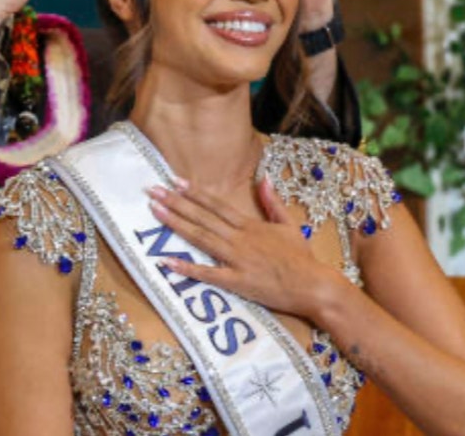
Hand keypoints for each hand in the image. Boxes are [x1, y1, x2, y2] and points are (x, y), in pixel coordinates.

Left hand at [148, 177, 340, 320]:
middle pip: (203, 217)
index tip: (174, 181)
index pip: (217, 205)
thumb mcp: (289, 225)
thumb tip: (263, 178)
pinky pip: (208, 274)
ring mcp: (237, 259)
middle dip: (176, 203)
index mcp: (251, 225)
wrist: (313, 286)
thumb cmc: (301, 258)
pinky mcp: (237, 282)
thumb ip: (273, 202)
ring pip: (201, 238)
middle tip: (152, 191)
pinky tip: (167, 261)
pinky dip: (187, 268)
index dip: (194, 193)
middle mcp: (240, 239)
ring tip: (156, 212)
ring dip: (177, 224)